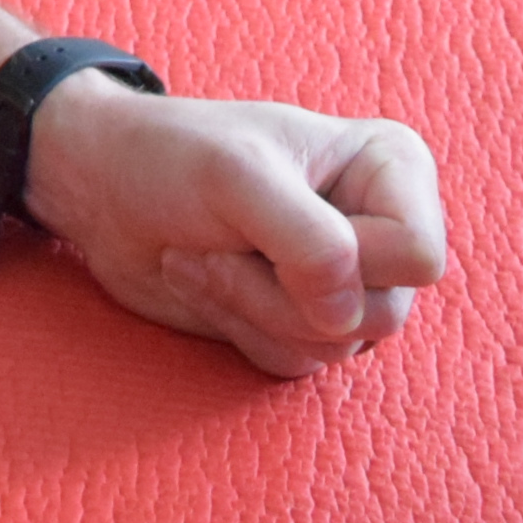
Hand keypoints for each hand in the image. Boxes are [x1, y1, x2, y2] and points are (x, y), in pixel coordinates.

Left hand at [20, 79, 444, 377]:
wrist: (105, 188)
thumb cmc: (172, 158)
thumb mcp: (238, 175)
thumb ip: (310, 241)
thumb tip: (347, 318)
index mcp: (392, 168)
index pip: (417, 253)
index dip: (345, 256)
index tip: (271, 218)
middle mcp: (384, 228)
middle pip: (381, 313)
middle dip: (281, 290)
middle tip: (220, 241)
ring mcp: (348, 282)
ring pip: (337, 346)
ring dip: (251, 308)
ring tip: (205, 256)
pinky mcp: (304, 322)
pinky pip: (296, 364)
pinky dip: (239, 329)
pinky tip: (204, 281)